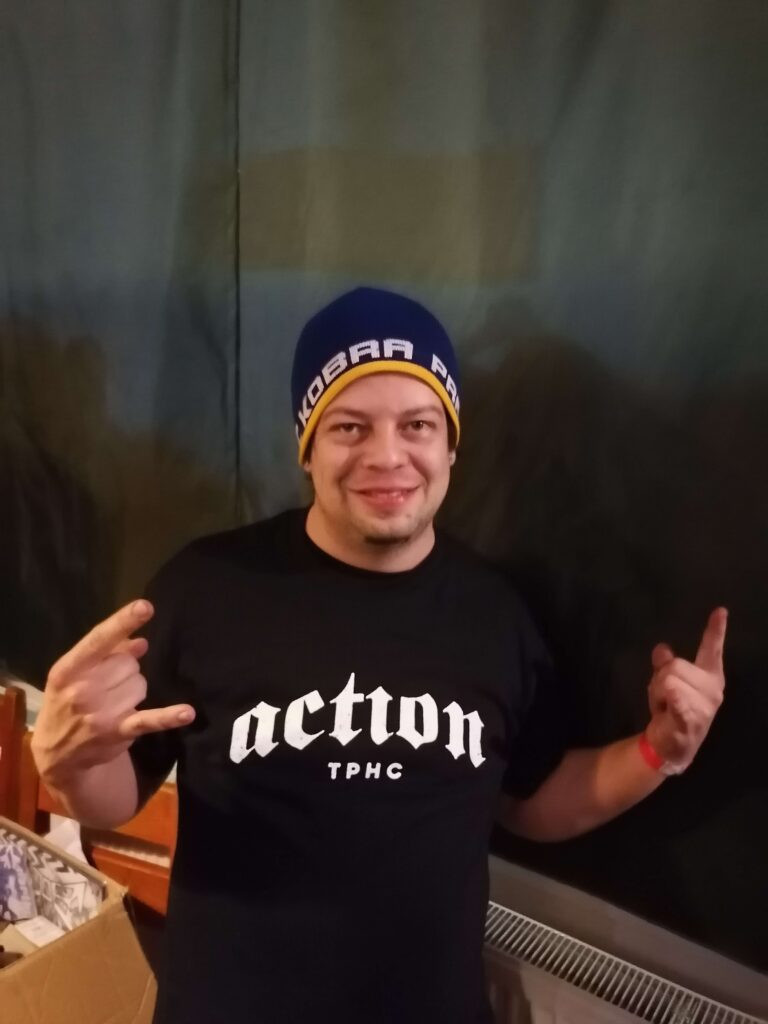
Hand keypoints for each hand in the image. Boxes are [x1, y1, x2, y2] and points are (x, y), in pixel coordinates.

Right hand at [32, 600, 194, 783]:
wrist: (57, 754)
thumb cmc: (67, 702)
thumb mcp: (74, 673)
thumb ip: (106, 652)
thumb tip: (141, 643)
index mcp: (68, 669)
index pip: (99, 640)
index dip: (123, 622)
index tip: (145, 606)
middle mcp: (82, 690)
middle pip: (129, 663)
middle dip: (125, 671)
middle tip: (108, 685)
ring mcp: (100, 713)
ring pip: (141, 685)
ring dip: (133, 691)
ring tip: (113, 704)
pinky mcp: (118, 732)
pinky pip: (149, 719)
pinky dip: (169, 717)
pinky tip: (187, 713)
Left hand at [645, 607, 726, 770]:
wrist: (670, 746)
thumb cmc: (671, 709)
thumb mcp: (666, 682)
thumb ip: (666, 664)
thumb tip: (662, 649)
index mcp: (709, 677)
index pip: (712, 650)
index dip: (715, 630)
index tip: (720, 611)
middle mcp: (712, 690)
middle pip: (675, 665)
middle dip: (660, 678)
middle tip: (663, 697)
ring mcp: (703, 707)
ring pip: (668, 679)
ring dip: (656, 693)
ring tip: (664, 707)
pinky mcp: (691, 721)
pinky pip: (680, 703)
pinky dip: (676, 700)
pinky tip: (674, 697)